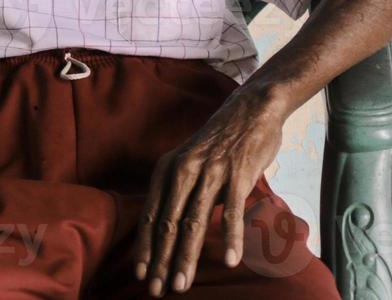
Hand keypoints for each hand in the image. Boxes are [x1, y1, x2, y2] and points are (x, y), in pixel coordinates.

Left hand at [134, 88, 286, 295]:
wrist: (250, 109)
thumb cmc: (219, 142)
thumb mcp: (188, 161)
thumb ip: (178, 191)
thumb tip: (168, 228)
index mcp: (167, 169)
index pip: (152, 215)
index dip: (145, 247)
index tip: (141, 276)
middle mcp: (184, 169)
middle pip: (169, 223)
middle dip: (161, 261)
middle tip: (157, 291)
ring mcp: (211, 171)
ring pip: (194, 222)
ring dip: (187, 257)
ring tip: (182, 284)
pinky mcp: (238, 173)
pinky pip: (232, 211)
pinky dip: (230, 238)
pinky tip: (228, 261)